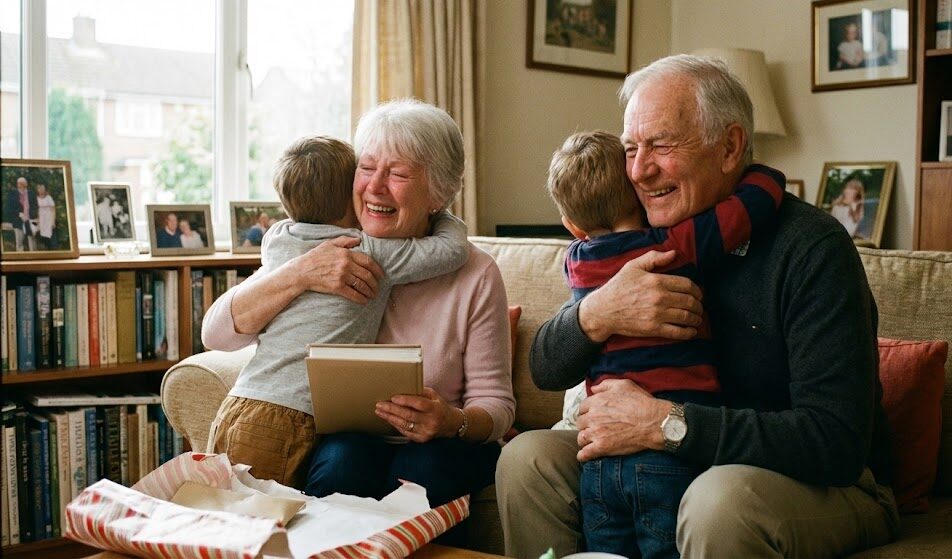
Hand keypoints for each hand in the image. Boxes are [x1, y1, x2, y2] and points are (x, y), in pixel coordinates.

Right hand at [288, 236, 383, 303]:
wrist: (301, 271)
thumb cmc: (315, 257)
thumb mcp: (329, 243)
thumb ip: (345, 240)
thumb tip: (359, 240)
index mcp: (347, 253)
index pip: (368, 261)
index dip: (378, 270)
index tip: (381, 276)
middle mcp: (346, 264)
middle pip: (368, 275)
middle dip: (375, 283)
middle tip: (377, 288)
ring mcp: (342, 276)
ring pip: (362, 285)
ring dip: (370, 292)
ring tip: (372, 295)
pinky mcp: (337, 287)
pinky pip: (353, 294)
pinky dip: (361, 299)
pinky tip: (364, 301)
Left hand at [375, 387, 458, 442]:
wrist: (450, 424)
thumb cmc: (439, 406)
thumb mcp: (434, 396)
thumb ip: (421, 392)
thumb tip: (403, 388)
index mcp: (435, 409)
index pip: (419, 404)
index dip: (405, 401)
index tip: (393, 397)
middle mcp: (431, 422)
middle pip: (408, 415)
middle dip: (392, 409)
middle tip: (379, 404)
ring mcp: (426, 432)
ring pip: (404, 425)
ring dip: (390, 418)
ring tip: (379, 411)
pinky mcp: (422, 439)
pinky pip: (405, 432)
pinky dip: (396, 425)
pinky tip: (389, 419)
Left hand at [576, 379, 670, 461]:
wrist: (654, 422)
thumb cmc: (642, 403)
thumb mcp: (624, 385)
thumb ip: (606, 385)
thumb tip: (593, 389)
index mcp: (597, 402)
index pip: (582, 408)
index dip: (587, 412)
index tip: (592, 416)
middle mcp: (593, 416)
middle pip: (580, 423)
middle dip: (586, 426)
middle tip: (594, 428)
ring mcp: (596, 432)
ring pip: (581, 438)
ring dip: (585, 440)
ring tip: (590, 442)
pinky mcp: (602, 447)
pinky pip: (585, 454)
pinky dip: (583, 456)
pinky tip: (585, 456)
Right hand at [579, 250, 702, 342]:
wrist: (603, 310)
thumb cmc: (618, 287)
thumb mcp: (633, 266)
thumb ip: (654, 257)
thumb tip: (674, 253)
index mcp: (656, 281)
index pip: (686, 284)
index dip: (697, 290)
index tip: (698, 294)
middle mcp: (659, 297)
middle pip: (689, 301)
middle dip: (698, 305)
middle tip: (699, 306)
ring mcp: (657, 314)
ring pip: (686, 316)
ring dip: (696, 318)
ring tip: (697, 318)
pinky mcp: (653, 328)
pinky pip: (678, 332)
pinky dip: (688, 332)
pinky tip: (691, 331)